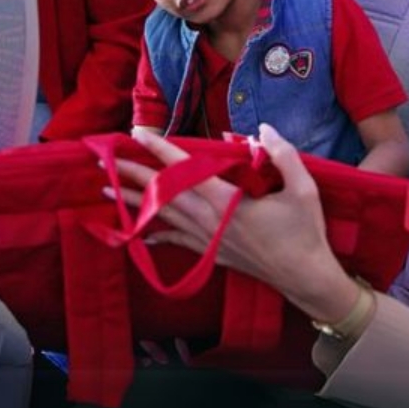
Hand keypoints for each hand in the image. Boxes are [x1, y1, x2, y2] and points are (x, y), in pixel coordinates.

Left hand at [108, 124, 345, 307]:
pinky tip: (138, 232)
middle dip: (132, 174)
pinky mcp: (210, 253)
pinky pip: (176, 240)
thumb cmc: (304, 232)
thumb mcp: (303, 188)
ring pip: (162, 216)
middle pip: (162, 192)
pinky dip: (155, 234)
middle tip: (103, 160)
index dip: (160, 150)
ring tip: (106, 190)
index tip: (137, 135)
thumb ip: (283, 155)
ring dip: (133, 201)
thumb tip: (263, 130)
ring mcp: (207, 239)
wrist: (304, 277)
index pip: (185, 169)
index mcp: (227, 200)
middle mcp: (209, 219)